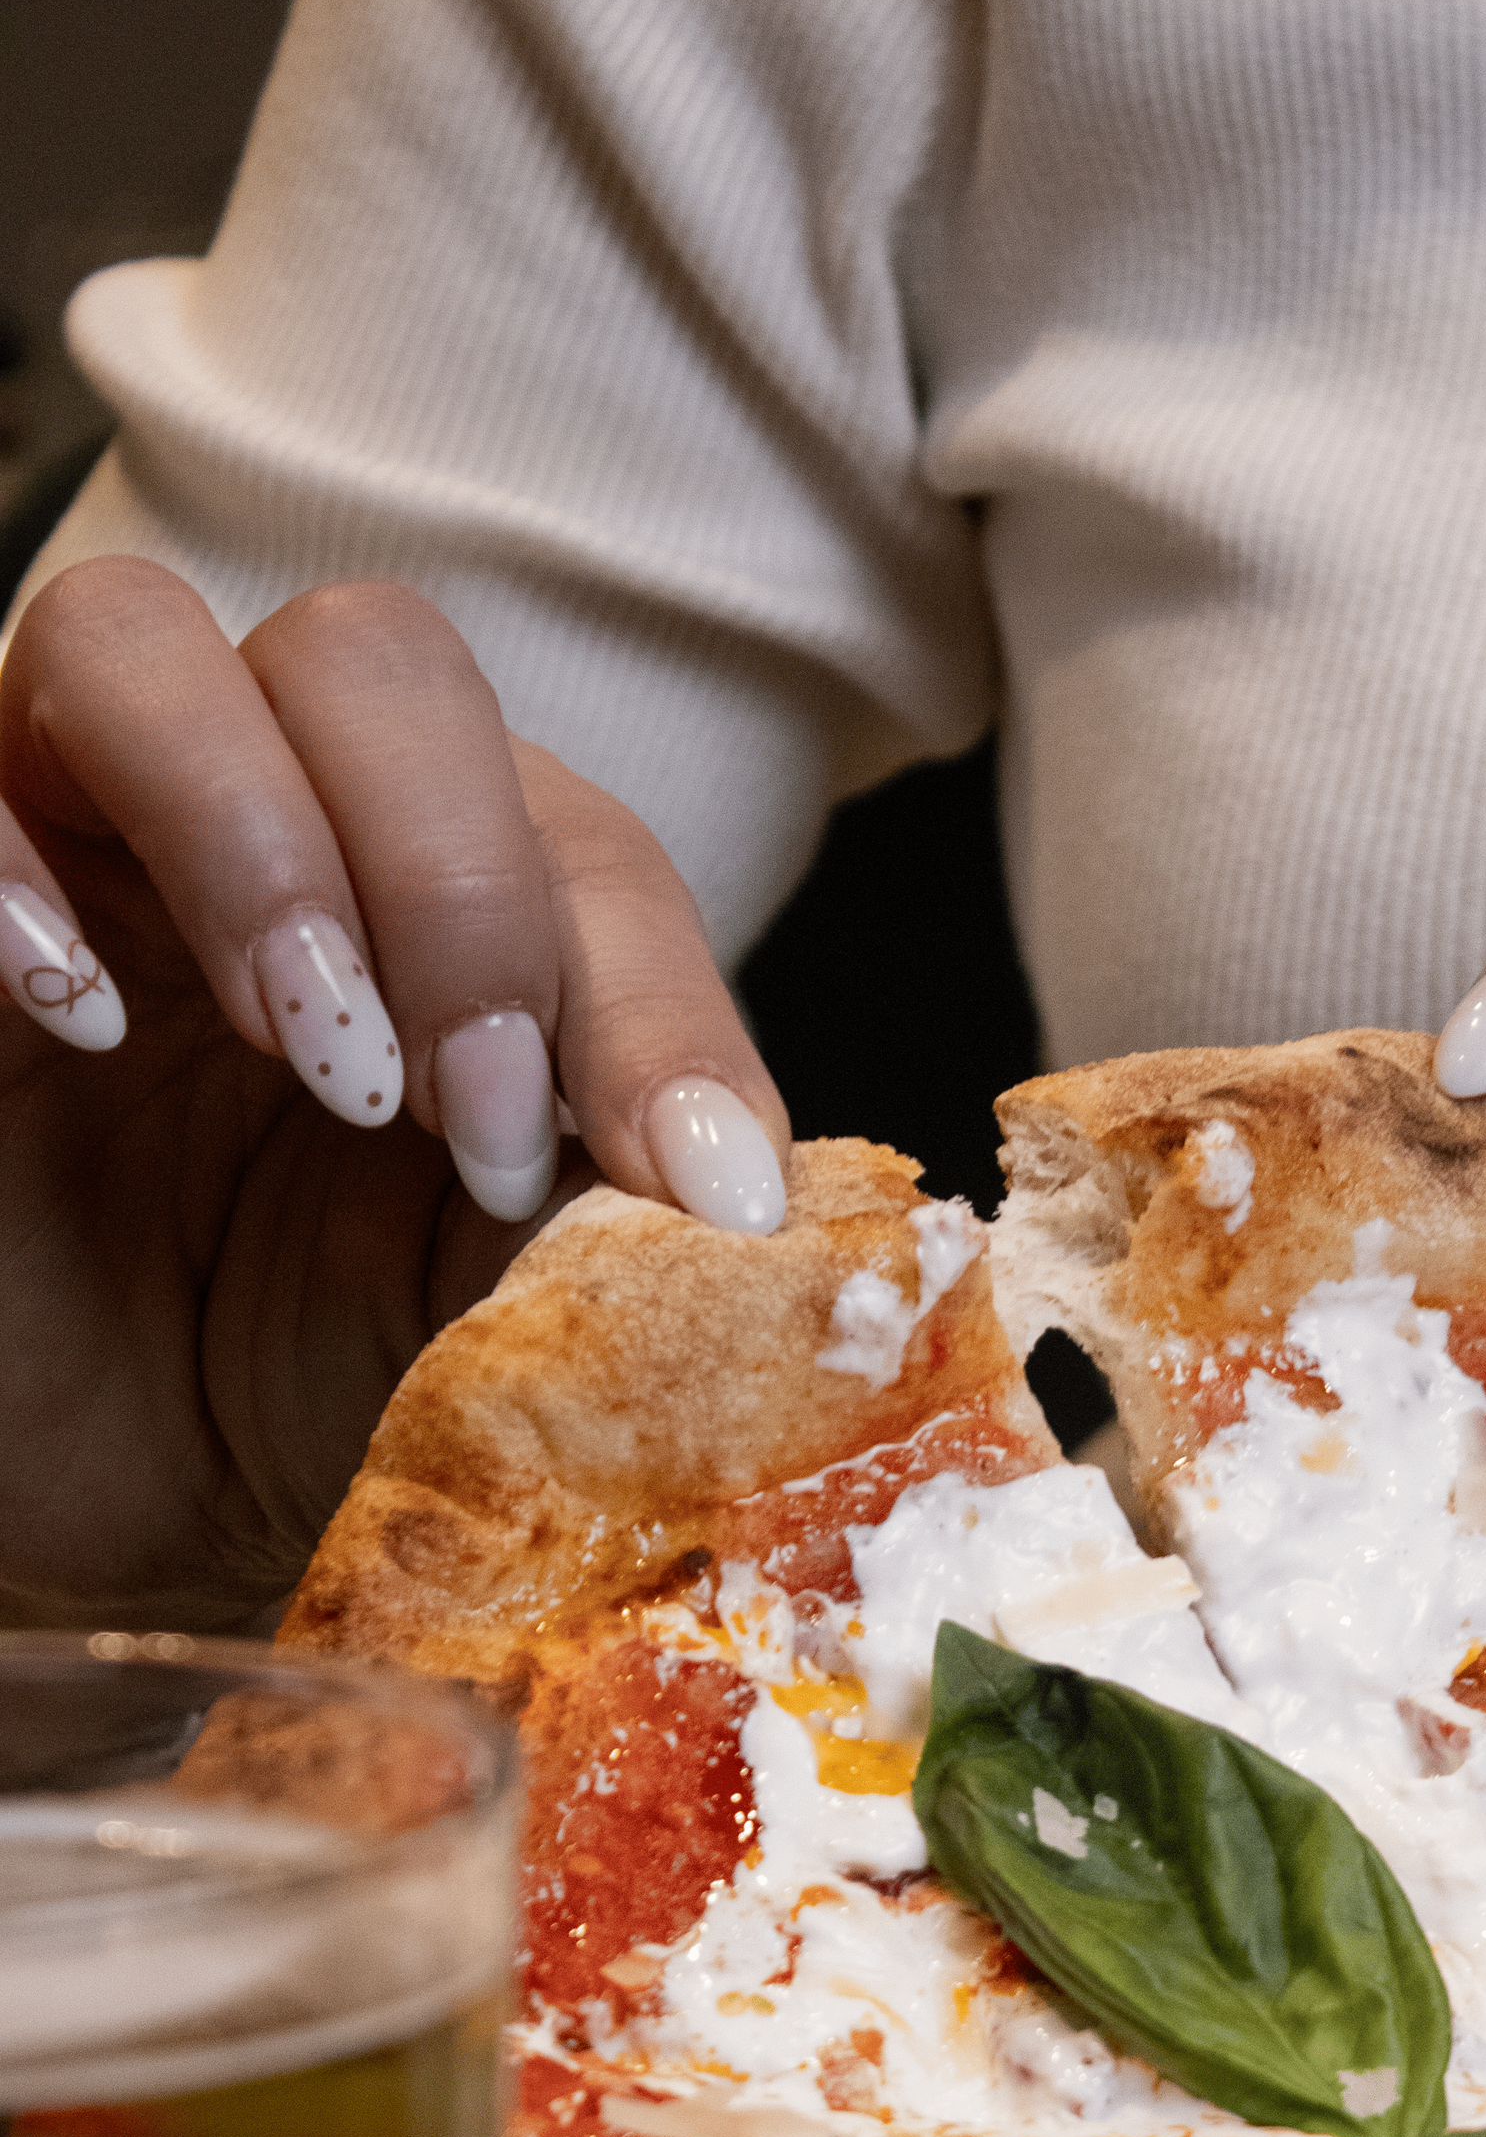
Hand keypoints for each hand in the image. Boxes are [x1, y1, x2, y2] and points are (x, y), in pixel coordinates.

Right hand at [0, 558, 789, 1626]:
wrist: (116, 1501)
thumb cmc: (308, 1388)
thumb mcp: (509, 1316)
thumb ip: (629, 1220)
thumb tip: (759, 1201)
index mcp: (441, 895)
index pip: (577, 841)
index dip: (652, 998)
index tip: (693, 1189)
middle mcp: (263, 814)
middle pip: (373, 661)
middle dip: (455, 881)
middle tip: (464, 1115)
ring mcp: (70, 833)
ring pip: (135, 635)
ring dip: (257, 840)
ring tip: (310, 1059)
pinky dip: (12, 871)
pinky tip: (83, 1017)